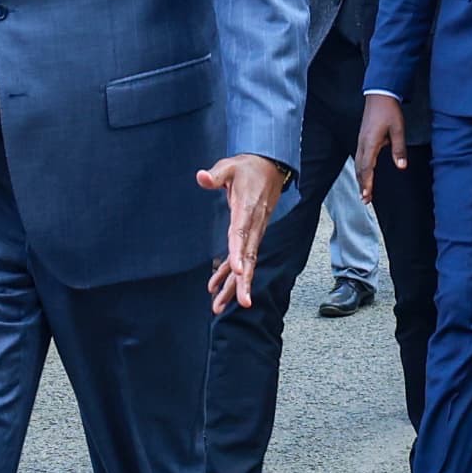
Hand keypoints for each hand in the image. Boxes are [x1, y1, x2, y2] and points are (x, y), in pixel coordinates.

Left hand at [197, 154, 287, 313]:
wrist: (270, 166)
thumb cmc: (247, 167)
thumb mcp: (230, 166)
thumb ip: (216, 175)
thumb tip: (201, 177)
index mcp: (247, 210)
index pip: (242, 235)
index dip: (241, 254)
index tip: (241, 272)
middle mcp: (253, 225)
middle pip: (249, 257)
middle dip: (243, 282)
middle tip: (240, 303)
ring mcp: (254, 232)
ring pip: (246, 262)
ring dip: (234, 285)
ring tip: (219, 306)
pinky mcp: (251, 234)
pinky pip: (242, 257)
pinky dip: (229, 274)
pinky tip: (216, 288)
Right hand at [353, 93, 408, 199]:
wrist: (379, 94)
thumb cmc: (389, 110)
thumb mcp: (398, 129)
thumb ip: (399, 149)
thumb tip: (401, 166)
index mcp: (370, 142)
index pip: (367, 167)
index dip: (367, 182)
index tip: (367, 195)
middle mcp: (362, 143)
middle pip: (359, 168)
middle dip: (361, 184)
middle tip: (365, 199)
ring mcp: (361, 140)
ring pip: (357, 163)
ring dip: (360, 177)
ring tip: (363, 190)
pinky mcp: (363, 137)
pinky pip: (359, 157)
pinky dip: (360, 168)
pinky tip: (364, 172)